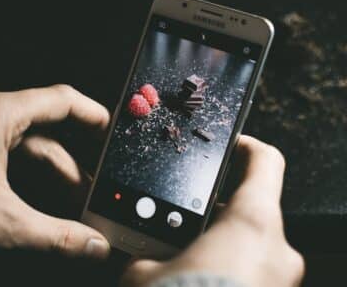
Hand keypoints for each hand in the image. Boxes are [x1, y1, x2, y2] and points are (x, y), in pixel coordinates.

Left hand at [0, 85, 110, 265]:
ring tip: (70, 206)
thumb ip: (57, 237)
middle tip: (93, 195)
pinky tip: (36, 206)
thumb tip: (96, 247)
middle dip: (73, 166)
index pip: (59, 100)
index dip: (91, 113)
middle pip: (44, 134)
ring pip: (21, 150)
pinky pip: (0, 161)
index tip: (112, 127)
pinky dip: (23, 182)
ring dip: (49, 178)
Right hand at [121, 136, 303, 286]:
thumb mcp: (146, 272)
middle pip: (253, 207)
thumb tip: (137, 250)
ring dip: (222, 243)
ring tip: (188, 254)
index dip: (247, 146)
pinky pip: (254, 271)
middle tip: (187, 218)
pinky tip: (200, 278)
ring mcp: (281, 280)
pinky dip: (230, 267)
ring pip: (253, 243)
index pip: (266, 162)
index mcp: (251, 224)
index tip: (231, 146)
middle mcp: (277, 250)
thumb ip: (146, 251)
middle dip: (219, 210)